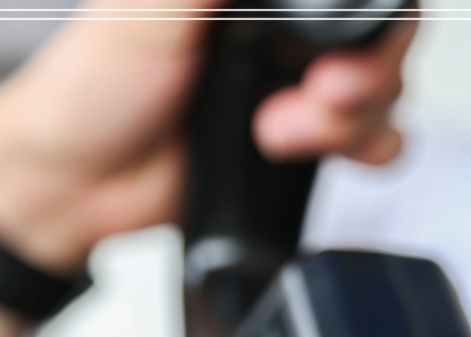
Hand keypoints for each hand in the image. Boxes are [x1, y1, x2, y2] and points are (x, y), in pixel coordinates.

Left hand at [0, 0, 414, 274]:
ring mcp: (299, 85)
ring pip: (386, 90)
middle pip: (380, 41)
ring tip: (281, 132)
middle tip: (320, 95)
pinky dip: (363, 149)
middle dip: (365, 76)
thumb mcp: (147, 11)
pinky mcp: (309, 141)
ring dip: (352, 121)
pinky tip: (304, 151)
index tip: (329, 57)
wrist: (84, 185)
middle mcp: (282, 32)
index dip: (366, 25)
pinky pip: (377, 141)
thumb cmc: (94, 91)